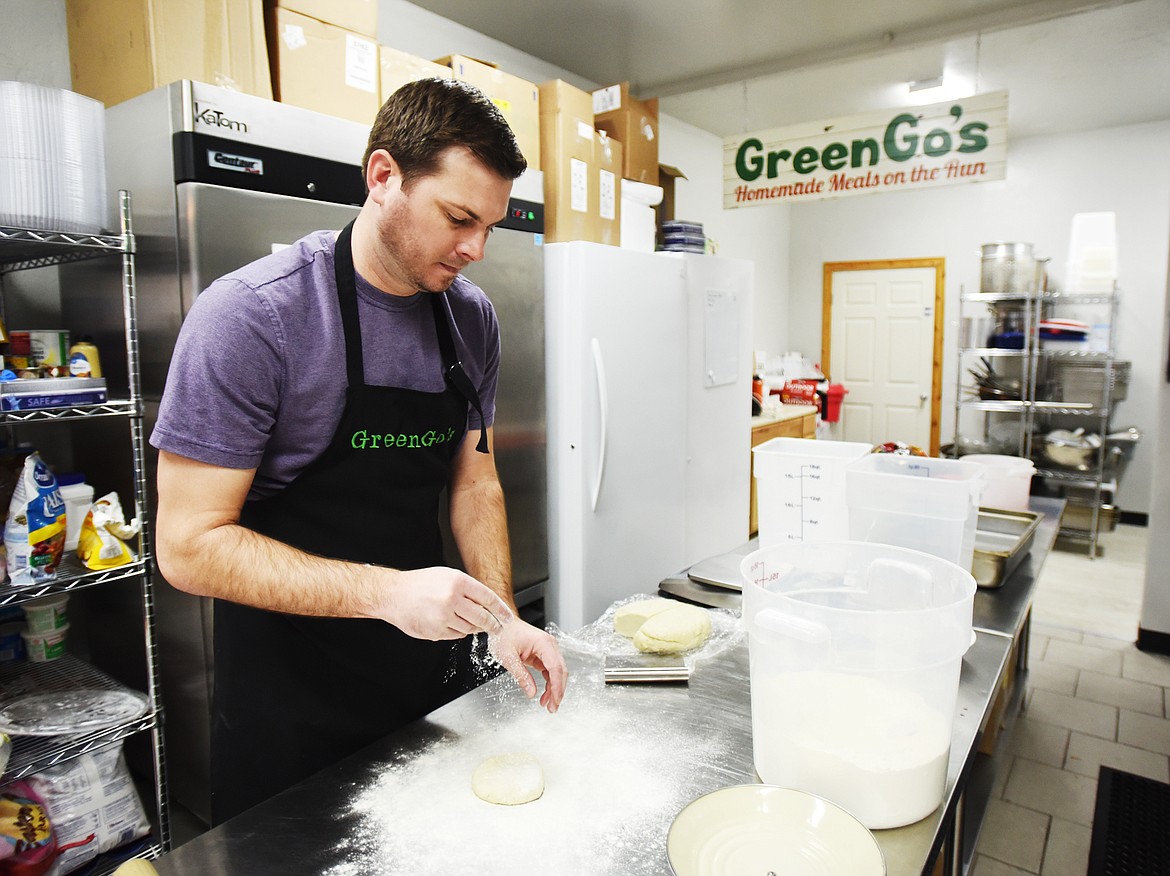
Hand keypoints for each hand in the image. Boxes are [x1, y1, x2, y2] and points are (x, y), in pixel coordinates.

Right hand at [376, 566, 511, 640]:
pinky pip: (456, 635)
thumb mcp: (447, 576)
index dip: (500, 610)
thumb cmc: (421, 583)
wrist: (394, 595)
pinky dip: (458, 631)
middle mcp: (452, 599)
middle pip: (483, 617)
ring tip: (467, 621)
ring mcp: (444, 616)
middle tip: (497, 627)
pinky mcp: (436, 631)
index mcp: (458, 582)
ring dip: (473, 627)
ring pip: (470, 628)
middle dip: (493, 624)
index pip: (488, 598)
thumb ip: (468, 588)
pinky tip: (451, 623)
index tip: (507, 617)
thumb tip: (488, 602)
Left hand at [489, 618, 567, 712]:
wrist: (500, 624)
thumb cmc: (503, 634)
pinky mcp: (543, 655)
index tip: (555, 700)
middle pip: (561, 671)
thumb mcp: (508, 657)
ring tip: (547, 705)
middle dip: (558, 691)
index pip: (556, 668)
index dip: (557, 686)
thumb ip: (521, 675)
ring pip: (557, 673)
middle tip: (552, 708)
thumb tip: (531, 692)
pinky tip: (544, 695)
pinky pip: (550, 671)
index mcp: (544, 643)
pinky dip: (549, 684)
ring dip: (554, 689)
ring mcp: (547, 650)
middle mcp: (549, 645)